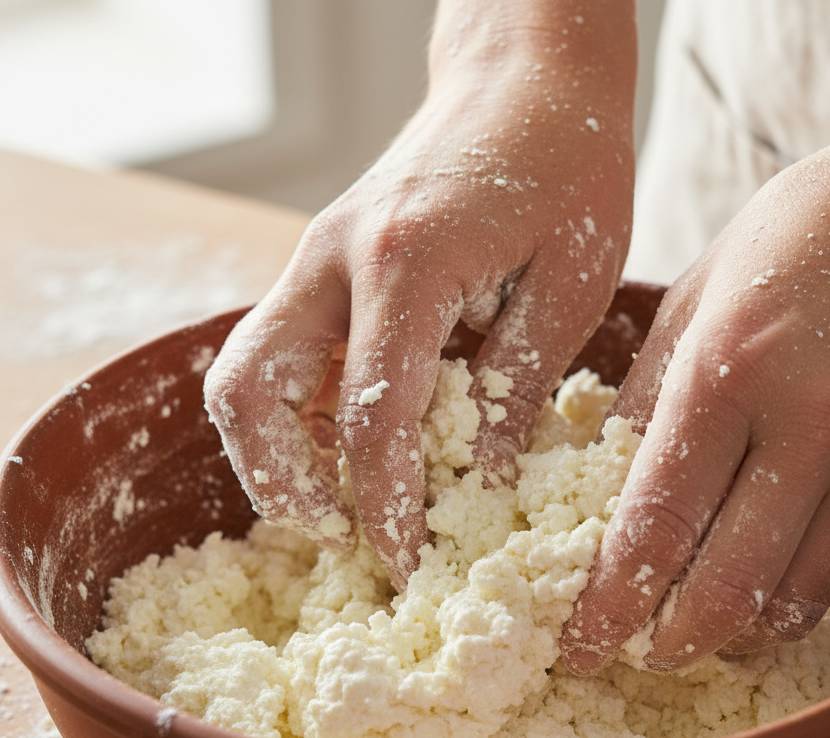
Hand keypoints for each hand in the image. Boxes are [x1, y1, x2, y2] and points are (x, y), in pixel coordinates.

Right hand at [204, 0, 636, 584]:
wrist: (528, 73)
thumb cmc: (567, 162)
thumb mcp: (569, 283)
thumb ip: (515, 386)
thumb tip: (478, 483)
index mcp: (405, 262)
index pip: (370, 415)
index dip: (383, 504)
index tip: (406, 559)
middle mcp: (334, 259)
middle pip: (249, 392)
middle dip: (284, 484)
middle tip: (347, 533)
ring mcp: (316, 258)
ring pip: (246, 374)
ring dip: (278, 452)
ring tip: (345, 503)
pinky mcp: (323, 265)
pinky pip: (280, 354)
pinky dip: (300, 414)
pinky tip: (355, 445)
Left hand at [562, 37, 829, 672]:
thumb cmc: (804, 230)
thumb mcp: (696, 292)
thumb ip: (645, 395)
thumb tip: (603, 480)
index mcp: (726, 373)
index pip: (655, 526)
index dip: (607, 604)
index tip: (577, 643)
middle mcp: (804, 426)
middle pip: (723, 588)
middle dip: (665, 642)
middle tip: (630, 653)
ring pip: (790, 599)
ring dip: (731, 635)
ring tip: (691, 631)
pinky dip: (791, 599)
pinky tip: (758, 589)